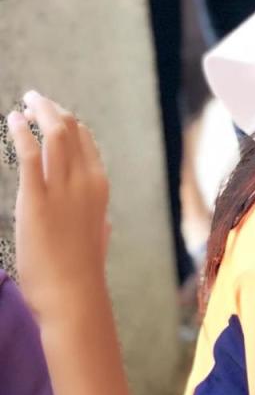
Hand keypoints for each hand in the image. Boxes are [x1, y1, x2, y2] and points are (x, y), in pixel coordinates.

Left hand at [9, 92, 109, 327]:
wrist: (73, 295)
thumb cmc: (83, 272)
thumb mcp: (99, 238)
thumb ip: (100, 223)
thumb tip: (103, 222)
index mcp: (99, 185)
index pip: (84, 140)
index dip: (66, 121)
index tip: (49, 115)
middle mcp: (84, 179)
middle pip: (70, 130)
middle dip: (52, 109)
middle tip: (35, 99)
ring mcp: (63, 188)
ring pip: (54, 134)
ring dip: (39, 111)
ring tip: (26, 103)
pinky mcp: (36, 200)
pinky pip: (30, 154)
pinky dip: (21, 132)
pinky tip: (12, 121)